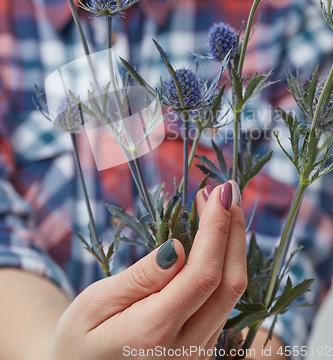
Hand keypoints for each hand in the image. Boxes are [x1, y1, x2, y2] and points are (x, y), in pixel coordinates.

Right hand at [50, 183, 246, 359]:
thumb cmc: (79, 341)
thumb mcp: (94, 305)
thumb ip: (140, 279)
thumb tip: (180, 248)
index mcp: (154, 333)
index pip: (203, 275)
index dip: (217, 229)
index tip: (218, 193)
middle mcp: (186, 349)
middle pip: (230, 283)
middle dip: (234, 230)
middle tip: (228, 190)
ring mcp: (197, 353)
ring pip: (232, 293)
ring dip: (232, 245)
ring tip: (222, 209)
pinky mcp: (200, 349)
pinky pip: (222, 302)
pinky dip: (224, 264)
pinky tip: (214, 241)